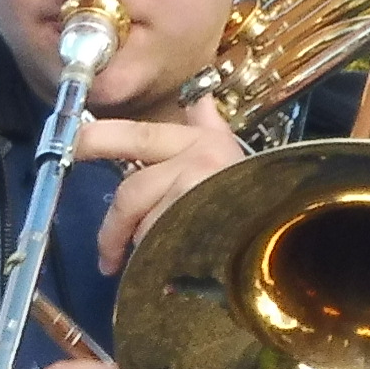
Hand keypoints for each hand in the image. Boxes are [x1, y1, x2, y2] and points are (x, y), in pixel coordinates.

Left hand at [80, 95, 246, 274]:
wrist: (296, 230)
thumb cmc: (258, 195)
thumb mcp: (232, 154)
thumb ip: (208, 126)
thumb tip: (199, 97)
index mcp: (200, 141)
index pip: (137, 135)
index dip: (96, 138)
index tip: (73, 144)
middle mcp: (199, 161)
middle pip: (133, 192)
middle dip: (113, 228)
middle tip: (105, 255)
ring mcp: (199, 195)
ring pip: (147, 226)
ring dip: (144, 250)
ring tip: (155, 266)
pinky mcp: (200, 228)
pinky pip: (162, 249)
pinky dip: (157, 263)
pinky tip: (168, 272)